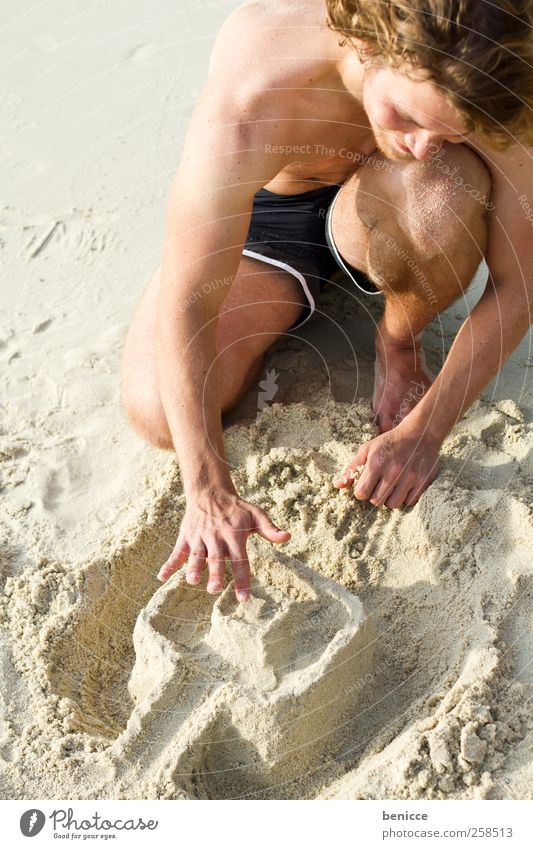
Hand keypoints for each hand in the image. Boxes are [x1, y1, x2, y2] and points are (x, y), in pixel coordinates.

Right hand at [156, 489, 290, 600]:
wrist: (209, 491)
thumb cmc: (236, 508)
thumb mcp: (256, 514)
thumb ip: (270, 529)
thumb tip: (287, 537)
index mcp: (235, 535)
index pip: (240, 561)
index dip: (243, 579)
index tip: (244, 598)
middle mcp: (216, 538)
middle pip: (216, 559)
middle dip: (215, 574)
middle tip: (215, 589)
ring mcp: (199, 537)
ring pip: (196, 555)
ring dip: (193, 568)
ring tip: (193, 580)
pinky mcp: (186, 537)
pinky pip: (176, 552)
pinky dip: (169, 564)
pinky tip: (161, 577)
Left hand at [333, 421, 440, 507]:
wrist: (421, 433)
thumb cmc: (390, 442)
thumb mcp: (368, 449)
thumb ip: (352, 467)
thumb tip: (337, 485)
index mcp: (376, 463)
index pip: (362, 493)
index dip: (361, 492)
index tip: (366, 486)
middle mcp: (393, 472)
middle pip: (377, 501)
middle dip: (375, 496)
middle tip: (380, 485)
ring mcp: (410, 478)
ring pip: (393, 504)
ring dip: (390, 499)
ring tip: (392, 487)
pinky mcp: (423, 482)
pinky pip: (409, 502)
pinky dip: (406, 498)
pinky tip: (404, 486)